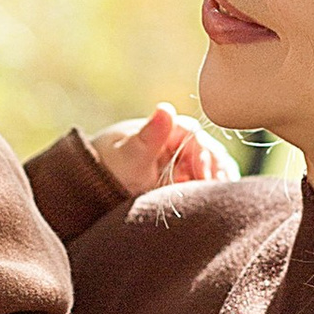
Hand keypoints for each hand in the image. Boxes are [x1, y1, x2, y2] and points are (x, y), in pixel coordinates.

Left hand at [89, 103, 234, 197]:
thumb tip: (166, 109)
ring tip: (218, 200)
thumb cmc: (110, 169)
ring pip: (213, 169)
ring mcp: (185, 163)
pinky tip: (215, 205)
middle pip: (209, 152)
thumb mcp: (129, 155)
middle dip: (215, 170)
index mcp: (168, 129)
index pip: (196, 136)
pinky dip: (212, 192)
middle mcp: (180, 144)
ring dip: (217, 182)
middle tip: (215, 190)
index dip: (203, 154)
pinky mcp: (186, 182)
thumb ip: (149, 135)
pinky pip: (207, 184)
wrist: (96, 190)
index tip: (202, 174)